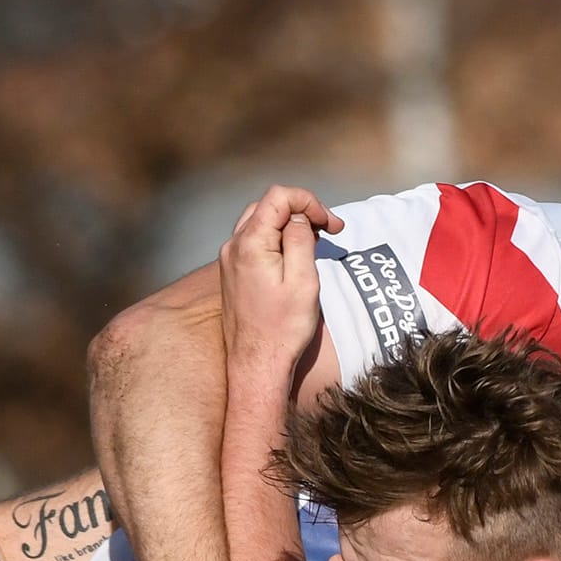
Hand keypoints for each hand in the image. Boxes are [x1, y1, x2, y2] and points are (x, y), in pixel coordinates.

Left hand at [220, 185, 338, 365]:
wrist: (257, 363)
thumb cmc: (283, 328)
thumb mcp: (303, 280)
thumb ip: (300, 239)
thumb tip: (299, 217)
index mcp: (250, 244)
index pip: (278, 197)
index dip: (308, 202)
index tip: (330, 224)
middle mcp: (234, 247)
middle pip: (268, 206)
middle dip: (301, 210)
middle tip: (328, 230)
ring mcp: (229, 260)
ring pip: (260, 222)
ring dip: (289, 224)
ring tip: (315, 241)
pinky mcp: (232, 273)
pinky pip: (254, 242)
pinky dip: (276, 239)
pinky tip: (294, 255)